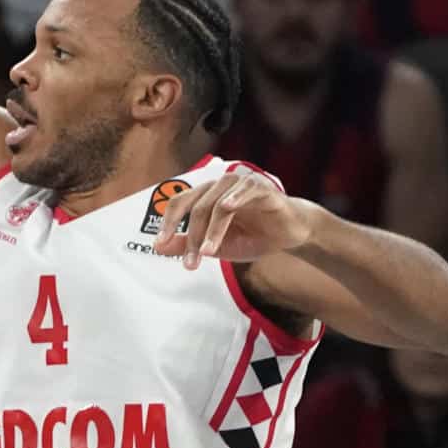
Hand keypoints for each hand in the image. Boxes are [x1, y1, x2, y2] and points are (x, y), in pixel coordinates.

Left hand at [154, 168, 312, 269]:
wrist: (289, 234)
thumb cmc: (252, 236)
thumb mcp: (216, 245)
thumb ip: (188, 244)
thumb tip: (158, 248)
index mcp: (206, 196)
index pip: (179, 203)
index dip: (168, 223)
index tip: (160, 245)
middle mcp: (220, 186)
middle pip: (197, 208)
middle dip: (192, 238)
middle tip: (190, 263)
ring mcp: (240, 185)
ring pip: (217, 204)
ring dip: (211, 230)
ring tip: (208, 253)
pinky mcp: (262, 188)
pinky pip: (246, 189)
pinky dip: (236, 197)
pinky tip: (228, 207)